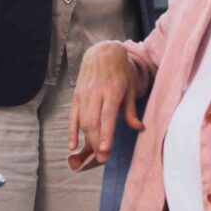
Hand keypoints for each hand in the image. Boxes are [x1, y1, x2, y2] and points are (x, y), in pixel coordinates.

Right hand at [67, 42, 144, 171]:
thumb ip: (131, 110)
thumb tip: (139, 128)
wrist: (102, 51)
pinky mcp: (76, 96)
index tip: (104, 150)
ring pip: (83, 121)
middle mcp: (95, 93)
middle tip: (102, 159)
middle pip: (93, 122)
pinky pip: (73, 117)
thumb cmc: (120, 70)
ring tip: (93, 155)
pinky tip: (73, 145)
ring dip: (87, 140)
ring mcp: (83, 94)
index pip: (107, 116)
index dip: (105, 134)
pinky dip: (72, 132)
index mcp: (111, 90)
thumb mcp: (130, 87)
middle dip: (96, 143)